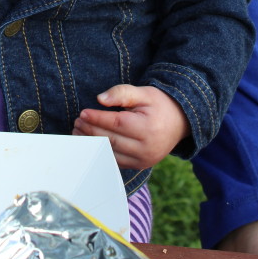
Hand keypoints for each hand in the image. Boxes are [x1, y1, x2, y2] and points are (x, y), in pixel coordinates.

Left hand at [72, 84, 188, 168]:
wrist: (180, 122)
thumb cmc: (159, 104)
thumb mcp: (144, 93)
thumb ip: (122, 93)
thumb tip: (100, 99)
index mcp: (148, 128)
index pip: (116, 124)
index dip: (97, 119)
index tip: (83, 113)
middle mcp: (146, 147)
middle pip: (111, 139)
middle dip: (91, 131)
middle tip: (77, 122)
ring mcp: (144, 159)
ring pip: (111, 153)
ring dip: (92, 143)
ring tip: (79, 132)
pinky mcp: (141, 165)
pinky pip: (116, 161)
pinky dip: (101, 153)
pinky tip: (90, 144)